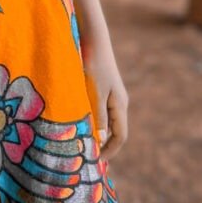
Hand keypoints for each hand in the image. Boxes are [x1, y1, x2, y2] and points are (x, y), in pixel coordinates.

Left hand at [83, 45, 128, 162]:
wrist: (94, 39)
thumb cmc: (94, 65)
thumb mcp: (95, 92)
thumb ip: (98, 116)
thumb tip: (100, 140)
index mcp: (120, 105)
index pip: (120, 136)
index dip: (110, 151)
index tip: (97, 162)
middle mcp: (119, 102)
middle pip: (115, 131)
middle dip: (104, 145)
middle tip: (89, 158)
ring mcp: (112, 95)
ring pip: (107, 121)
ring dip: (97, 133)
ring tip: (83, 144)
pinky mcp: (103, 88)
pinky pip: (101, 111)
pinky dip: (93, 121)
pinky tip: (81, 123)